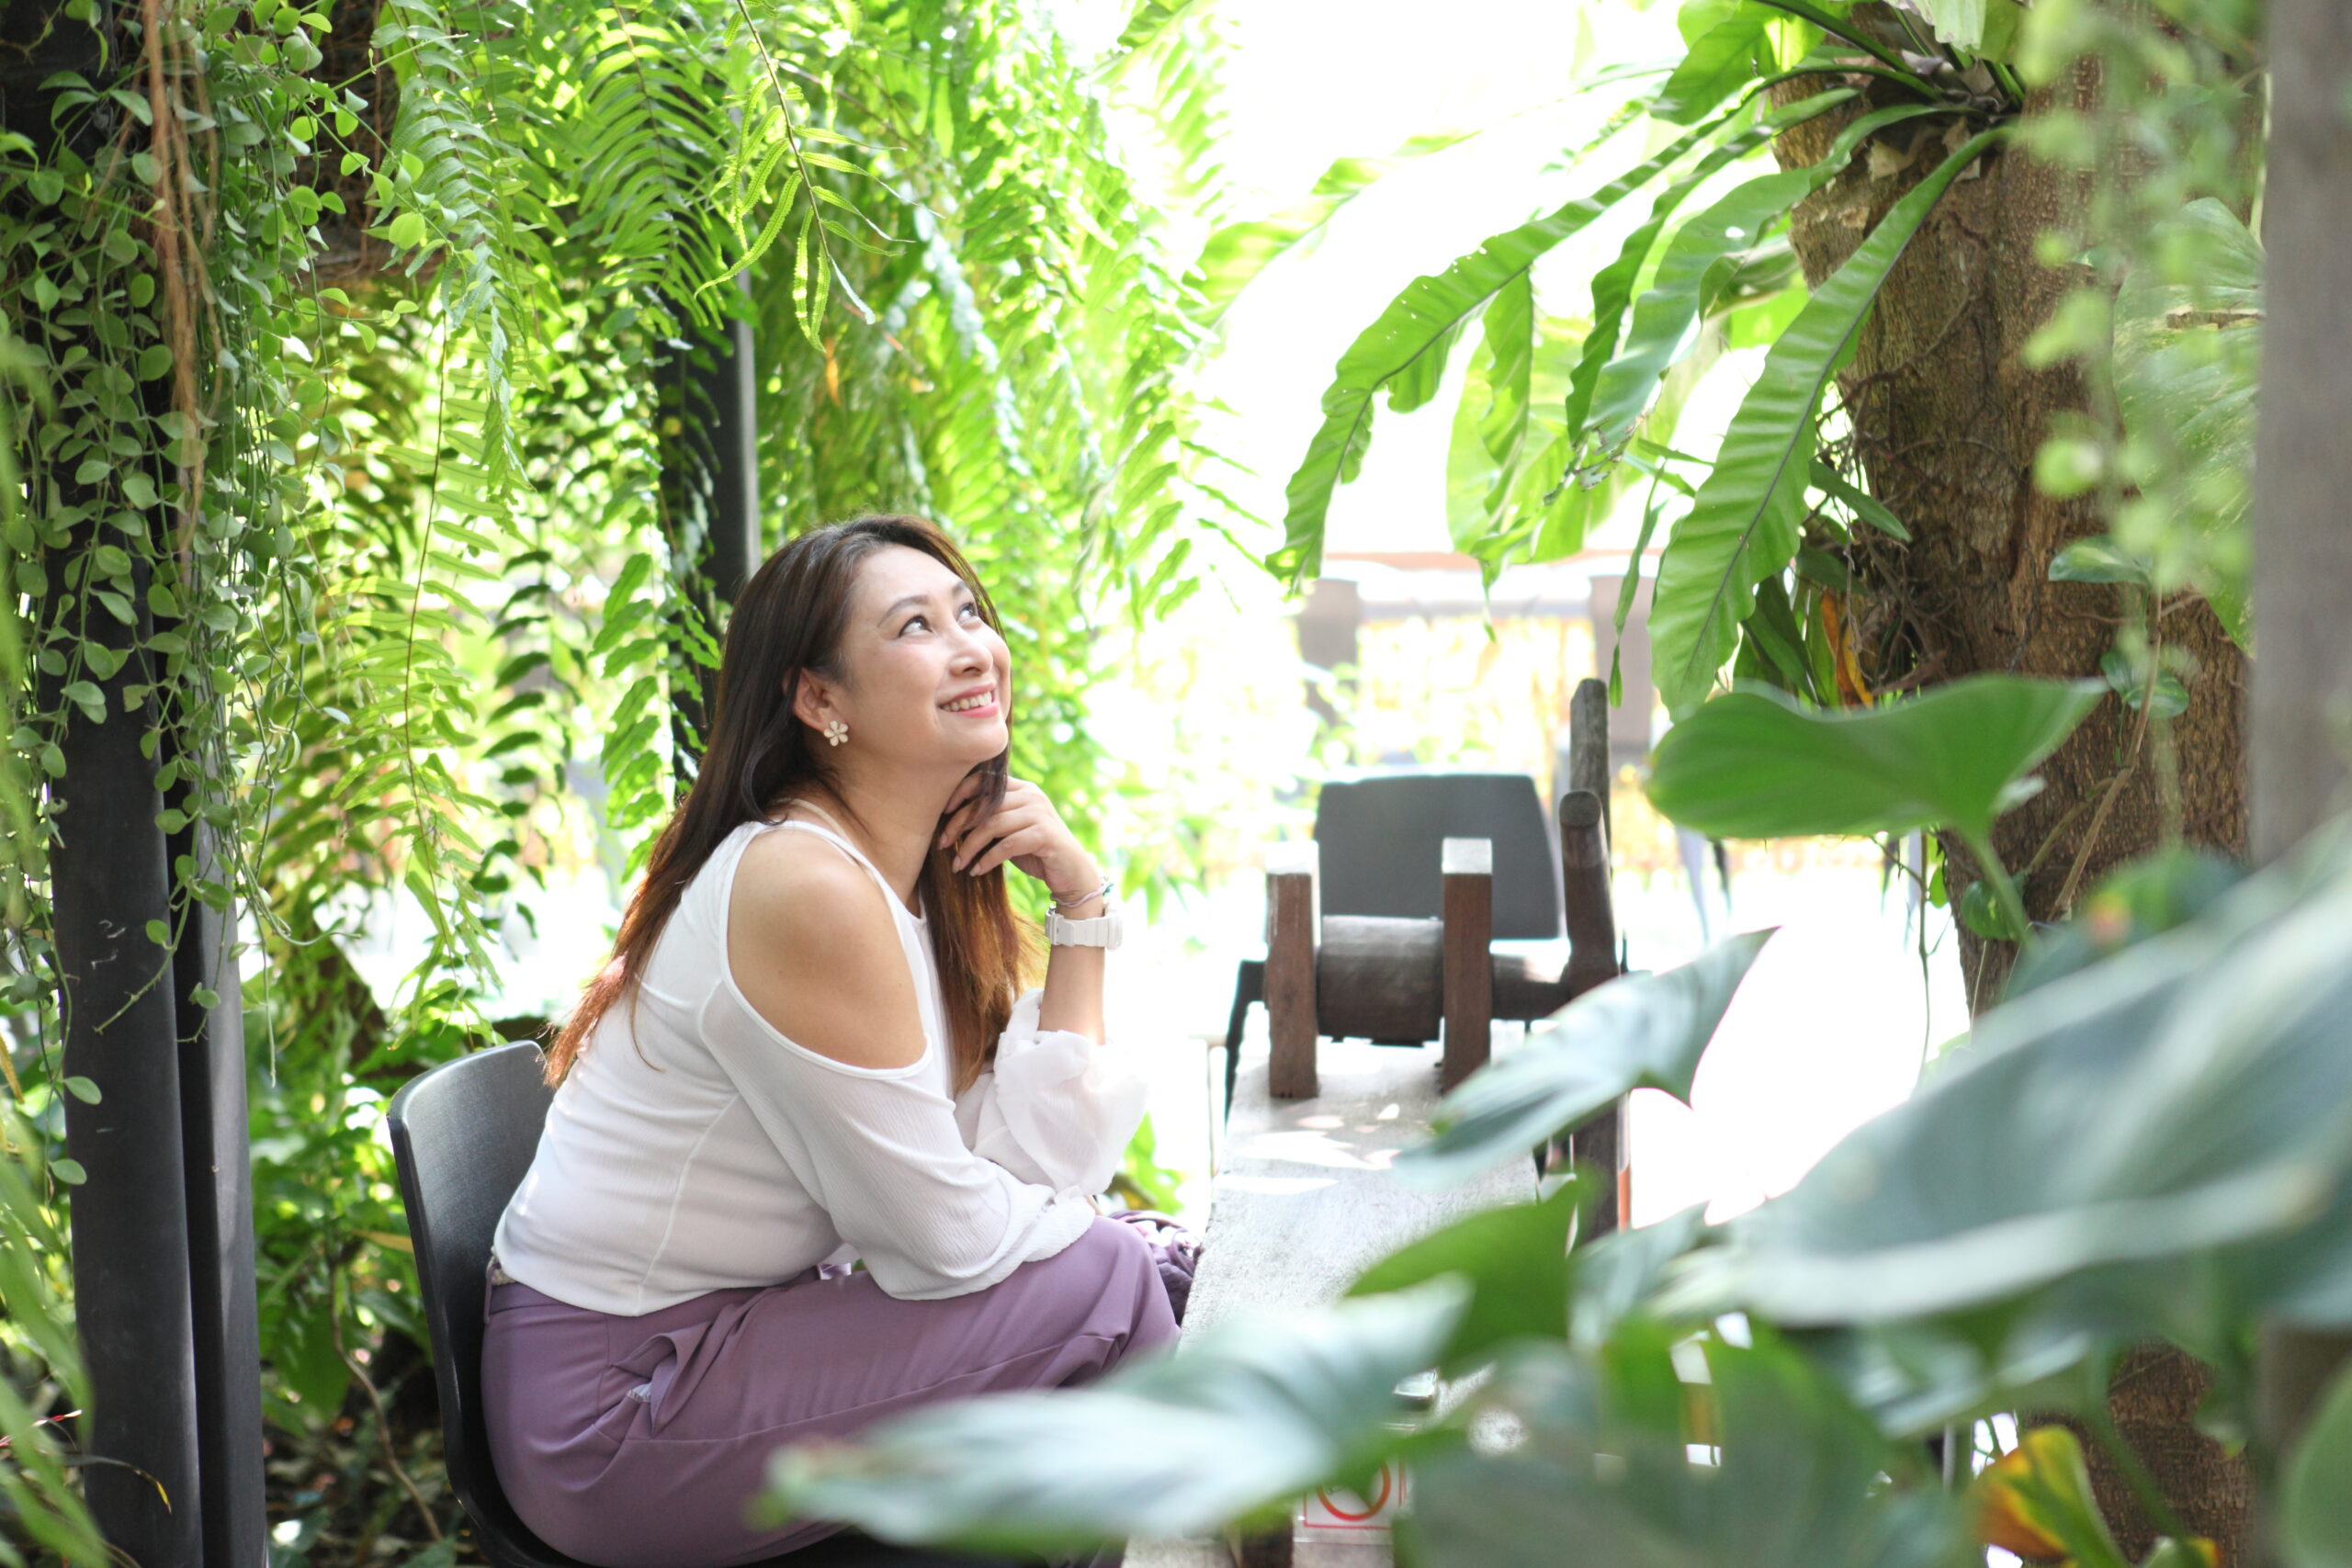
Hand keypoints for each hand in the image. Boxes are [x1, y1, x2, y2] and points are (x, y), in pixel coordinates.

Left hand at [937, 773, 1099, 897]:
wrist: (1071, 872)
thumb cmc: (1035, 851)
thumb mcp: (1009, 831)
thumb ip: (990, 820)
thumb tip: (950, 822)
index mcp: (1022, 788)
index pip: (985, 780)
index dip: (960, 793)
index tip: (942, 814)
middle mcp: (1032, 795)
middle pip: (984, 805)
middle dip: (958, 825)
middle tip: (943, 845)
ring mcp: (1040, 813)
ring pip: (992, 825)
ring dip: (970, 847)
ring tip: (958, 864)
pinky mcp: (1045, 834)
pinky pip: (1007, 845)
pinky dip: (988, 859)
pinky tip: (977, 871)